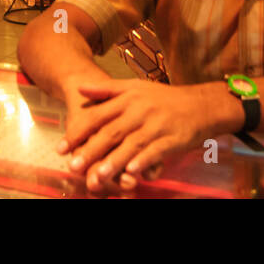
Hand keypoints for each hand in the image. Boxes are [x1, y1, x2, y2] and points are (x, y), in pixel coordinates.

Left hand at [58, 79, 223, 194]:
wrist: (201, 104)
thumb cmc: (165, 98)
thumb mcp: (135, 87)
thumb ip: (107, 89)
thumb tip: (80, 89)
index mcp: (128, 98)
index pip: (98, 116)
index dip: (78, 132)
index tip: (61, 148)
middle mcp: (140, 110)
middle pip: (111, 132)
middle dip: (91, 151)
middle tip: (73, 166)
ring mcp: (156, 125)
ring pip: (131, 144)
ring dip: (113, 162)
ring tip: (97, 176)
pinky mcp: (172, 138)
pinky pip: (155, 151)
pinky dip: (144, 161)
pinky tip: (132, 172)